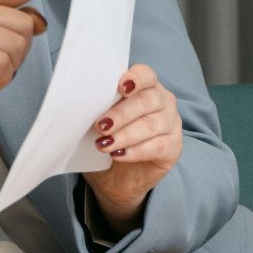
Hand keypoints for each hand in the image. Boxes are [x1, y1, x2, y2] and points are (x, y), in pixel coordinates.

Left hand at [82, 63, 183, 230]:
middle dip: (121, 114)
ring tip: (104, 144)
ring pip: (152, 125)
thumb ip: (97, 106)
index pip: (146, 75)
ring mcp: (171, 124)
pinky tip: (119, 155)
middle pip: (147, 101)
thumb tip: (78, 103)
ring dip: (125, 135)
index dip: (135, 79)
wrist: (117, 177)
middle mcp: (163, 101)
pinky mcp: (174, 147)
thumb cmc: (107, 139)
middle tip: (100, 126)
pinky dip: (136, 151)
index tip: (121, 88)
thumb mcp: (99, 119)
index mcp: (145, 86)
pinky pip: (157, 146)